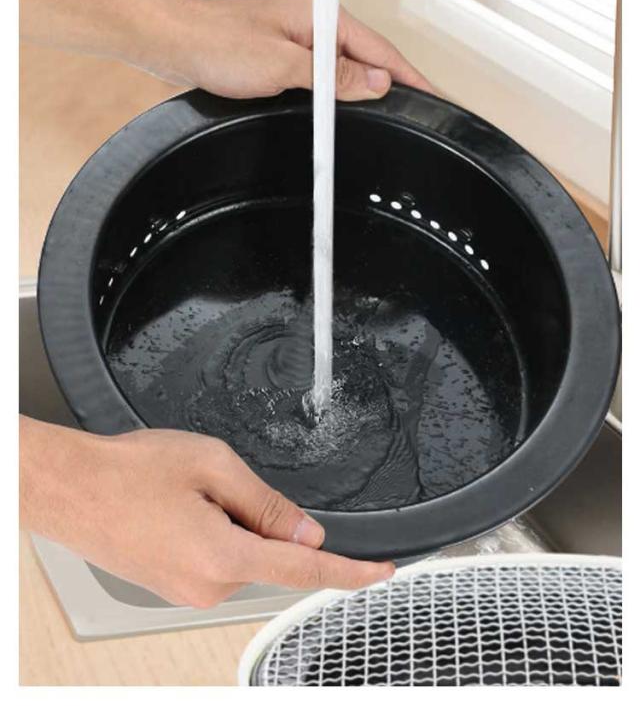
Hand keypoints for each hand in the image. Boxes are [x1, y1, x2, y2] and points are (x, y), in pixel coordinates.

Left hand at [20, 0, 432, 100]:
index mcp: (323, 18)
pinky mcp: (284, 58)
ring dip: (365, 93)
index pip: (383, 52)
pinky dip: (338, 96)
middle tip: (420, 114)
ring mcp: (300, 42)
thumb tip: (376, 85)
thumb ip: (334, 77)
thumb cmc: (216, 41)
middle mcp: (315, 27)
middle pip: (369, 61)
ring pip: (346, 72)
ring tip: (391, 116)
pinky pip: (324, 79)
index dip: (412, 77)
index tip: (434, 96)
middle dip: (395, 87)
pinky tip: (342, 112)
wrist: (173, 42)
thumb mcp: (283, 65)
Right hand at [20, 418, 393, 607]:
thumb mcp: (212, 465)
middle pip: (270, 554)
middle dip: (261, 517)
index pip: (304, 571)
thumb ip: (267, 503)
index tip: (382, 572)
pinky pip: (217, 560)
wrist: (70, 488)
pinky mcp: (174, 587)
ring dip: (233, 521)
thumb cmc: (128, 471)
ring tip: (186, 493)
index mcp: (222, 557)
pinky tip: (180, 506)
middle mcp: (206, 587)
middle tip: (218, 482)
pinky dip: (215, 531)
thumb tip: (306, 534)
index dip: (350, 572)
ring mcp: (187, 592)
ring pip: (242, 554)